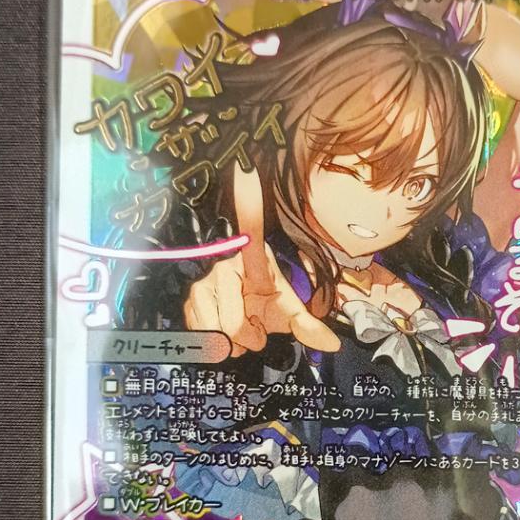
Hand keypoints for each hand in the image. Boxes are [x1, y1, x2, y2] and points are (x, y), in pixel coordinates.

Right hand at [183, 163, 340, 355]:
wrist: (236, 307)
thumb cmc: (261, 300)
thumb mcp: (287, 308)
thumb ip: (308, 326)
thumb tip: (333, 345)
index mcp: (252, 260)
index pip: (248, 229)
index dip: (248, 203)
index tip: (248, 174)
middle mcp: (223, 267)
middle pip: (235, 326)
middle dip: (250, 339)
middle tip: (256, 330)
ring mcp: (202, 285)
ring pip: (217, 335)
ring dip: (233, 345)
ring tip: (241, 332)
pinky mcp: (186, 300)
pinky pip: (201, 337)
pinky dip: (216, 345)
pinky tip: (223, 332)